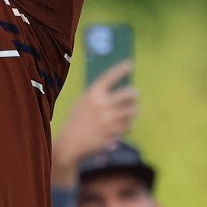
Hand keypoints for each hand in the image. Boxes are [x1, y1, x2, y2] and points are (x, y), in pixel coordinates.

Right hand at [50, 59, 137, 185]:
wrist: (71, 143)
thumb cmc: (77, 120)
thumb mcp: (82, 103)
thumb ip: (97, 96)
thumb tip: (117, 91)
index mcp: (92, 94)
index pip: (109, 77)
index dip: (120, 69)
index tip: (130, 64)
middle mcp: (101, 104)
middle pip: (128, 93)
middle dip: (134, 94)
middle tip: (135, 96)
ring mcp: (108, 119)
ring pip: (132, 110)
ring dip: (133, 111)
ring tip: (130, 112)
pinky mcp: (113, 132)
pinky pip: (129, 126)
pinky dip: (128, 125)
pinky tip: (124, 126)